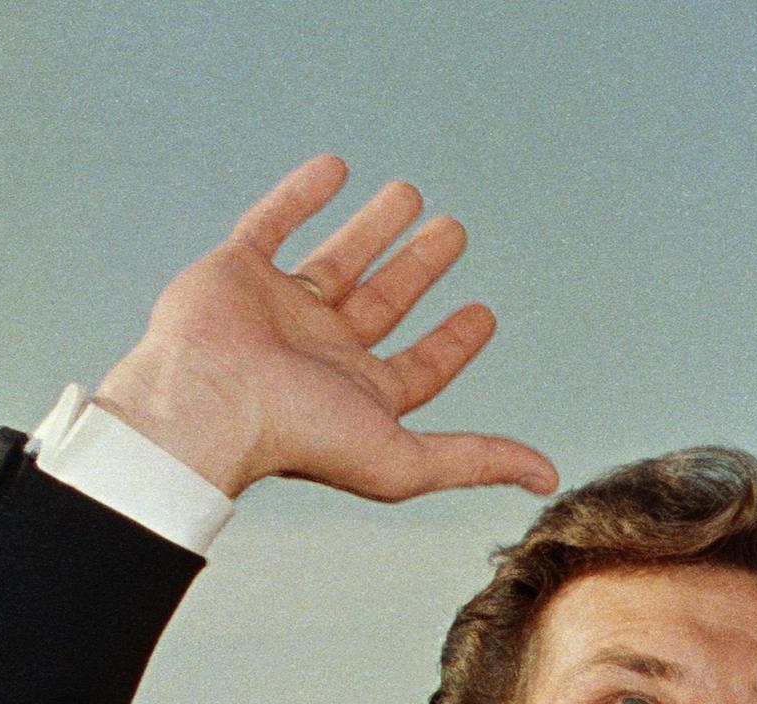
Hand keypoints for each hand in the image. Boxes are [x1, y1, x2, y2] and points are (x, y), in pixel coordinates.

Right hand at [92, 154, 557, 501]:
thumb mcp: (406, 459)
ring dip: (373, 228)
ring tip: (411, 192)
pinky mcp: (235, 272)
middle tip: (455, 230)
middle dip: (419, 269)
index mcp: (357, 396)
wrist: (207, 402)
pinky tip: (336, 169)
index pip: (418, 368)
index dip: (453, 343)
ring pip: (335, 260)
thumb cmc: (300, 437)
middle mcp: (319, 353)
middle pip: (383, 303)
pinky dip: (301, 194)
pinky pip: (271, 224)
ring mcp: (277, 310)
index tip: (484, 313)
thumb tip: (550, 480)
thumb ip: (476, 461)